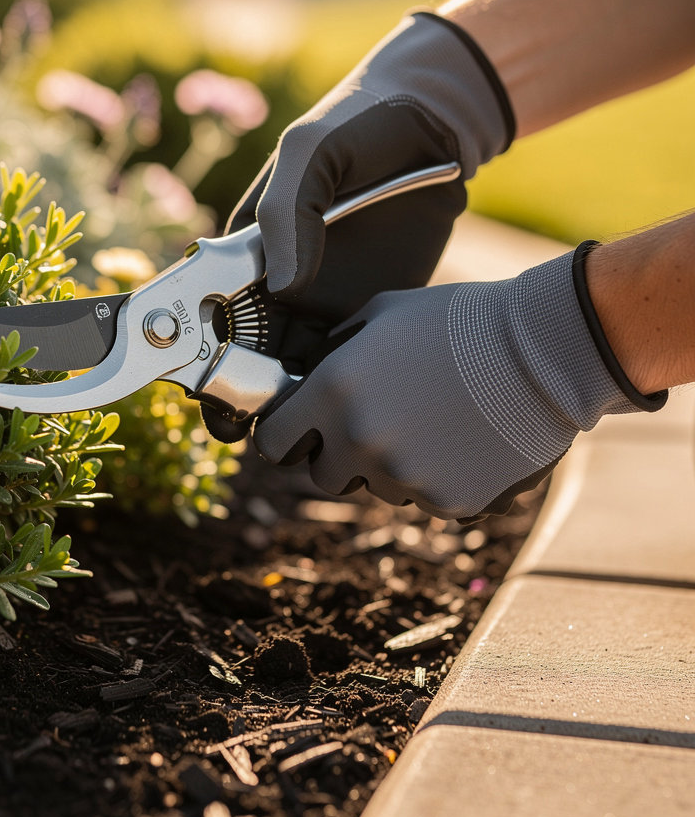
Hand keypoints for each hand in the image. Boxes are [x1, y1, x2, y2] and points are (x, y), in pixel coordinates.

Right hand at [202, 12, 513, 441]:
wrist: (434, 127)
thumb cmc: (358, 126)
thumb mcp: (313, 151)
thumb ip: (288, 211)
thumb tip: (283, 288)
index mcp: (242, 251)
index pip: (202, 312)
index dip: (196, 353)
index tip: (204, 385)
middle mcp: (274, 286)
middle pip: (238, 355)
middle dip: (234, 393)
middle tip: (250, 420)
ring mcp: (320, 304)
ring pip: (286, 371)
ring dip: (283, 404)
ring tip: (298, 426)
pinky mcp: (365, 316)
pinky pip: (341, 365)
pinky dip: (334, 393)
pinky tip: (342, 410)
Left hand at [252, 245, 665, 521]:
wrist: (543, 346)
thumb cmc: (457, 321)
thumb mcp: (381, 315)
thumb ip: (335, 351)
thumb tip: (310, 376)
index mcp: (333, 390)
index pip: (273, 442)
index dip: (285, 437)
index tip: (300, 434)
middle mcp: (359, 439)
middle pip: (323, 476)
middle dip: (340, 456)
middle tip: (377, 427)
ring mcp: (404, 476)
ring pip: (379, 489)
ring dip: (394, 466)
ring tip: (435, 423)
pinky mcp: (449, 501)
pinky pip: (427, 499)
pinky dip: (440, 479)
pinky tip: (465, 441)